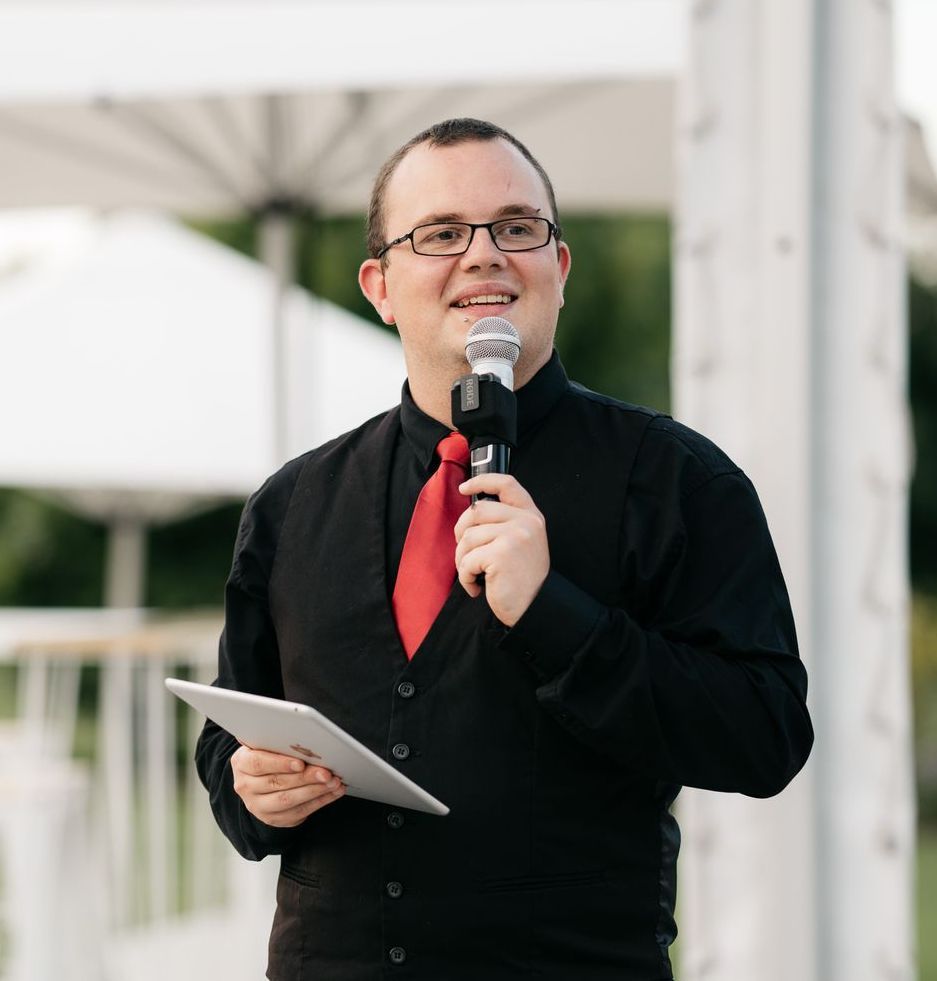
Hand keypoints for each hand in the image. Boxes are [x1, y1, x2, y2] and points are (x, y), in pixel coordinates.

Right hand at [231, 746, 344, 827]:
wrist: (258, 780)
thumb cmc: (267, 754)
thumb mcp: (265, 744)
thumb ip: (277, 741)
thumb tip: (302, 737)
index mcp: (241, 763)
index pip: (258, 763)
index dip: (280, 763)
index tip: (300, 763)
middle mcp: (245, 786)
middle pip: (277, 782)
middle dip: (306, 777)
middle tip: (327, 772)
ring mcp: (258, 806)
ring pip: (289, 800)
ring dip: (315, 791)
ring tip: (334, 782)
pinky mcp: (274, 819)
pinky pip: (299, 812)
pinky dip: (320, 801)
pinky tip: (333, 792)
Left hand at [454, 473, 548, 626]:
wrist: (535, 608)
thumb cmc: (522, 579)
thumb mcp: (522, 542)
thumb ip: (505, 522)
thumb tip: (470, 512)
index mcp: (531, 515)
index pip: (506, 484)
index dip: (482, 481)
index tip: (464, 488)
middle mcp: (525, 521)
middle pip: (476, 511)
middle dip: (461, 532)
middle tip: (465, 553)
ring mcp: (514, 536)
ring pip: (468, 537)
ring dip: (462, 560)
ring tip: (473, 574)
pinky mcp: (501, 553)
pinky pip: (467, 560)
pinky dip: (465, 577)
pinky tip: (476, 587)